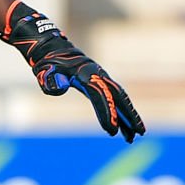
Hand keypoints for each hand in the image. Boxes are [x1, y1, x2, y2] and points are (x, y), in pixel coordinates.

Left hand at [0, 0, 145, 140]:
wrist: (52, 48)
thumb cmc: (48, 63)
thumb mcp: (45, 71)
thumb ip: (52, 81)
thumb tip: (61, 88)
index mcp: (86, 74)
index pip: (100, 96)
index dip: (107, 113)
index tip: (112, 131)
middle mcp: (98, 75)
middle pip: (118, 96)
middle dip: (129, 115)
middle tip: (138, 134)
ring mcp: (101, 77)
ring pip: (120, 98)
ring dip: (129, 116)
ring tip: (136, 135)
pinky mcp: (100, 82)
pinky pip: (115, 97)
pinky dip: (122, 111)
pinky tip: (125, 126)